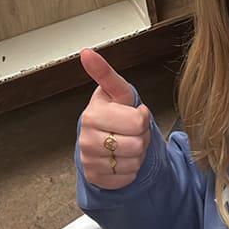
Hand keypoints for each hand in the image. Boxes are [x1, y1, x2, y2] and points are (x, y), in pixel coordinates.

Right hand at [78, 49, 150, 189]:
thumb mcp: (116, 92)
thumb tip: (86, 52)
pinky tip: (121, 158)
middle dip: (142, 136)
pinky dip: (130, 169)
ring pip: (134, 161)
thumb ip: (105, 73)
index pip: (136, 120)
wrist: (101, 139)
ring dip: (137, 153)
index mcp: (94, 113)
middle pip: (138, 142)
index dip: (142, 117)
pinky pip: (127, 176)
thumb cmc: (113, 113)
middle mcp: (87, 137)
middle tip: (132, 130)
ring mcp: (89, 158)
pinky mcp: (95, 176)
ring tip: (126, 142)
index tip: (136, 112)